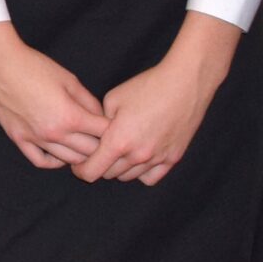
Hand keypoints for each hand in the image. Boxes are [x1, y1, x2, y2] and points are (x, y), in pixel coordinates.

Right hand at [0, 21, 106, 168]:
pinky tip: (61, 154)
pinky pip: (41, 161)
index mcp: (70, 115)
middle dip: (102, 146)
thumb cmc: (34, 66)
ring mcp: (35, 138)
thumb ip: (88, 101)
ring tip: (86, 147)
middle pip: (90, 151)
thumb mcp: (68, 79)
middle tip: (105, 139)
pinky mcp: (19, 139)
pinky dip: (55, 162)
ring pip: (69, 160)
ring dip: (82, 156)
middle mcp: (54, 132)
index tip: (116, 126)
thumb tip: (100, 117)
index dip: (114, 130)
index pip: (104, 133)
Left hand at [73, 12, 241, 185]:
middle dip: (100, 166)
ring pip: (129, 176)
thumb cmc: (146, 87)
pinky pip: (150, 177)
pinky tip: (138, 159)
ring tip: (119, 153)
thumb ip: (100, 123)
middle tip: (98, 154)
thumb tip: (96, 136)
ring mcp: (157, 159)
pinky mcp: (173, 158)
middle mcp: (137, 155)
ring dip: (120, 168)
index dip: (81, 170)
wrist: (184, 84)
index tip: (78, 165)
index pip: (92, 171)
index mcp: (118, 141)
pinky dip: (141, 172)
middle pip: (110, 174)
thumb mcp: (113, 99)